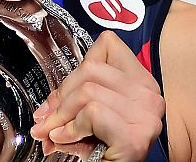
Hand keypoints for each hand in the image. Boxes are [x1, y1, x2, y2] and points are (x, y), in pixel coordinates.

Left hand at [30, 31, 164, 160]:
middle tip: (47, 117)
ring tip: (56, 133)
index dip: (78, 68)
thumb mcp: (90, 117)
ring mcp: (146, 117)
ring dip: (62, 116)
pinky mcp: (134, 138)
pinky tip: (67, 141)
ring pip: (88, 91)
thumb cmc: (103, 153)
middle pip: (91, 68)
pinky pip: (91, 114)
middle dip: (61, 96)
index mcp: (142, 83)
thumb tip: (45, 108)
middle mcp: (150, 97)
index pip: (107, 45)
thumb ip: (73, 99)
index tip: (63, 93)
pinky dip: (71, 129)